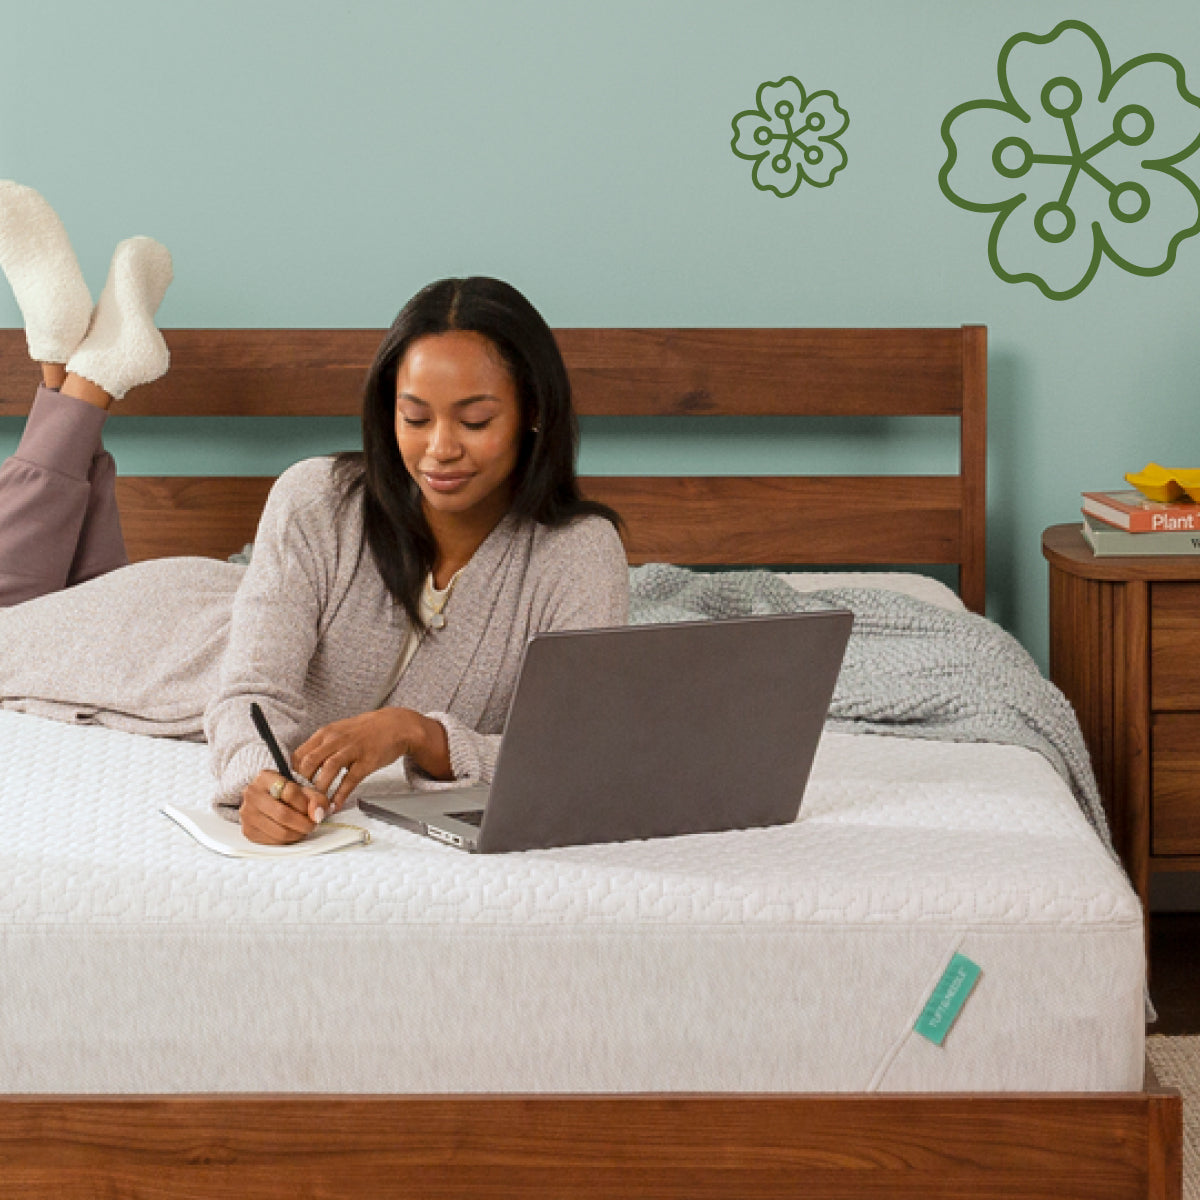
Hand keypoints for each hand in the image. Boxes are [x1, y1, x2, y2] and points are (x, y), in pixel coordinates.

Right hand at [240, 770, 328, 844]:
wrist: (265, 800)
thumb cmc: (286, 794)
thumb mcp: (303, 789)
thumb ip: (316, 799)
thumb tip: (317, 815)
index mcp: (265, 777)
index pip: (290, 792)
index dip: (306, 805)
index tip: (314, 811)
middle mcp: (252, 794)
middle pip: (283, 814)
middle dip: (303, 823)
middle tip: (312, 825)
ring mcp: (247, 813)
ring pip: (279, 831)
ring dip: (297, 834)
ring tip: (303, 830)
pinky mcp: (247, 830)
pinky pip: (272, 842)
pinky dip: (286, 841)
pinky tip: (291, 833)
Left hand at [293, 707, 449, 811]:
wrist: (396, 725)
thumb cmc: (365, 732)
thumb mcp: (339, 732)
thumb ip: (322, 748)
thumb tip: (304, 769)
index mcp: (325, 734)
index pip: (299, 754)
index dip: (293, 774)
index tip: (294, 789)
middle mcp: (336, 739)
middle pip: (309, 762)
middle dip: (303, 784)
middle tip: (302, 800)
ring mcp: (352, 749)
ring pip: (328, 769)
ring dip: (320, 790)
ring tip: (317, 806)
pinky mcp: (367, 760)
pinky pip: (350, 779)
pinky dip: (341, 794)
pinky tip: (336, 804)